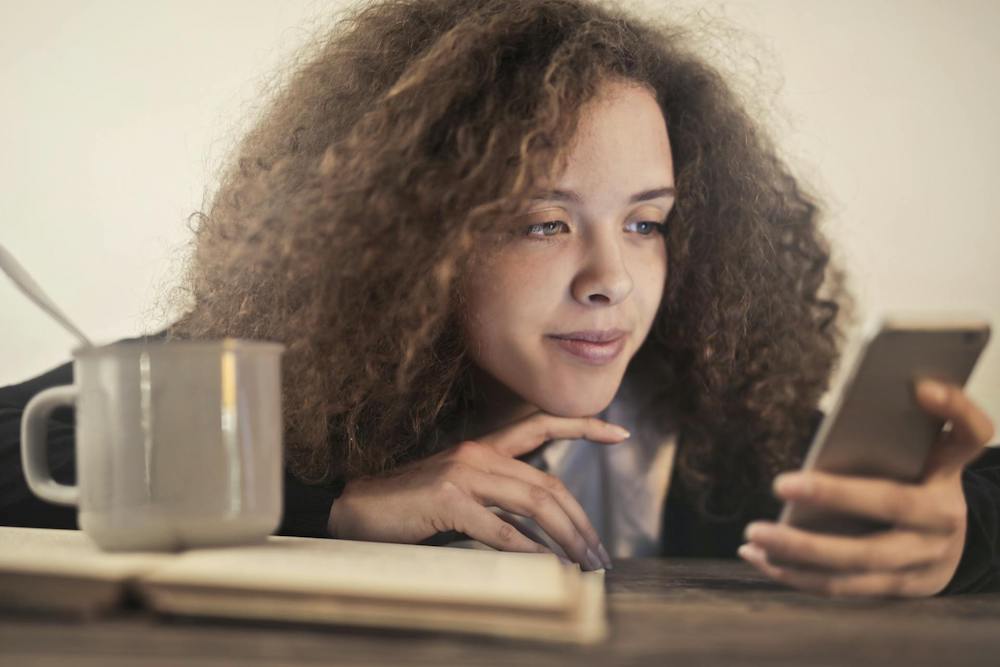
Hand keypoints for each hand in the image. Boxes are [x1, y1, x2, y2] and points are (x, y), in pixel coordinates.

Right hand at [327, 411, 627, 569]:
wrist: (357, 508)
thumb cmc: (411, 506)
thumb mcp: (460, 492)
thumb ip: (497, 497)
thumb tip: (542, 528)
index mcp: (483, 447)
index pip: (541, 425)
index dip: (582, 426)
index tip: (620, 431)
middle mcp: (478, 453)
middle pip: (548, 484)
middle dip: (581, 521)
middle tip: (600, 555)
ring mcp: (462, 473)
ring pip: (533, 504)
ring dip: (566, 538)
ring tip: (584, 564)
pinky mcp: (448, 499)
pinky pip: (499, 528)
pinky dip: (527, 549)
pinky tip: (545, 565)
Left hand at [739, 379, 995, 596]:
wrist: (950, 545)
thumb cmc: (913, 482)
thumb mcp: (917, 452)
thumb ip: (892, 429)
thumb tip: (854, 404)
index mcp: (949, 470)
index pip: (968, 434)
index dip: (952, 407)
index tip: (921, 386)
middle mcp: (944, 516)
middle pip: (892, 503)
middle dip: (834, 495)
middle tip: (780, 483)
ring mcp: (925, 559)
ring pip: (860, 560)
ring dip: (801, 550)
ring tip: (755, 534)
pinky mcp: (900, 588)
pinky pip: (845, 586)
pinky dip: (797, 575)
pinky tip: (759, 557)